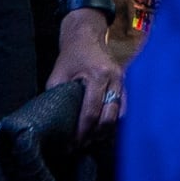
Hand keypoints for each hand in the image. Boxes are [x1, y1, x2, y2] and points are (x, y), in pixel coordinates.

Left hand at [55, 13, 125, 135]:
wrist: (87, 36)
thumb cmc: (71, 56)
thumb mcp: (58, 75)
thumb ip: (58, 96)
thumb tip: (54, 121)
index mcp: (98, 75)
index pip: (91, 111)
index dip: (82, 131)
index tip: (73, 143)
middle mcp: (114, 79)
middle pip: (110, 116)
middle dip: (95, 134)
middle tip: (82, 144)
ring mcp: (123, 81)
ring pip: (119, 114)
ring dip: (106, 130)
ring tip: (91, 138)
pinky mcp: (125, 84)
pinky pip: (123, 108)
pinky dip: (113, 121)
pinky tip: (102, 128)